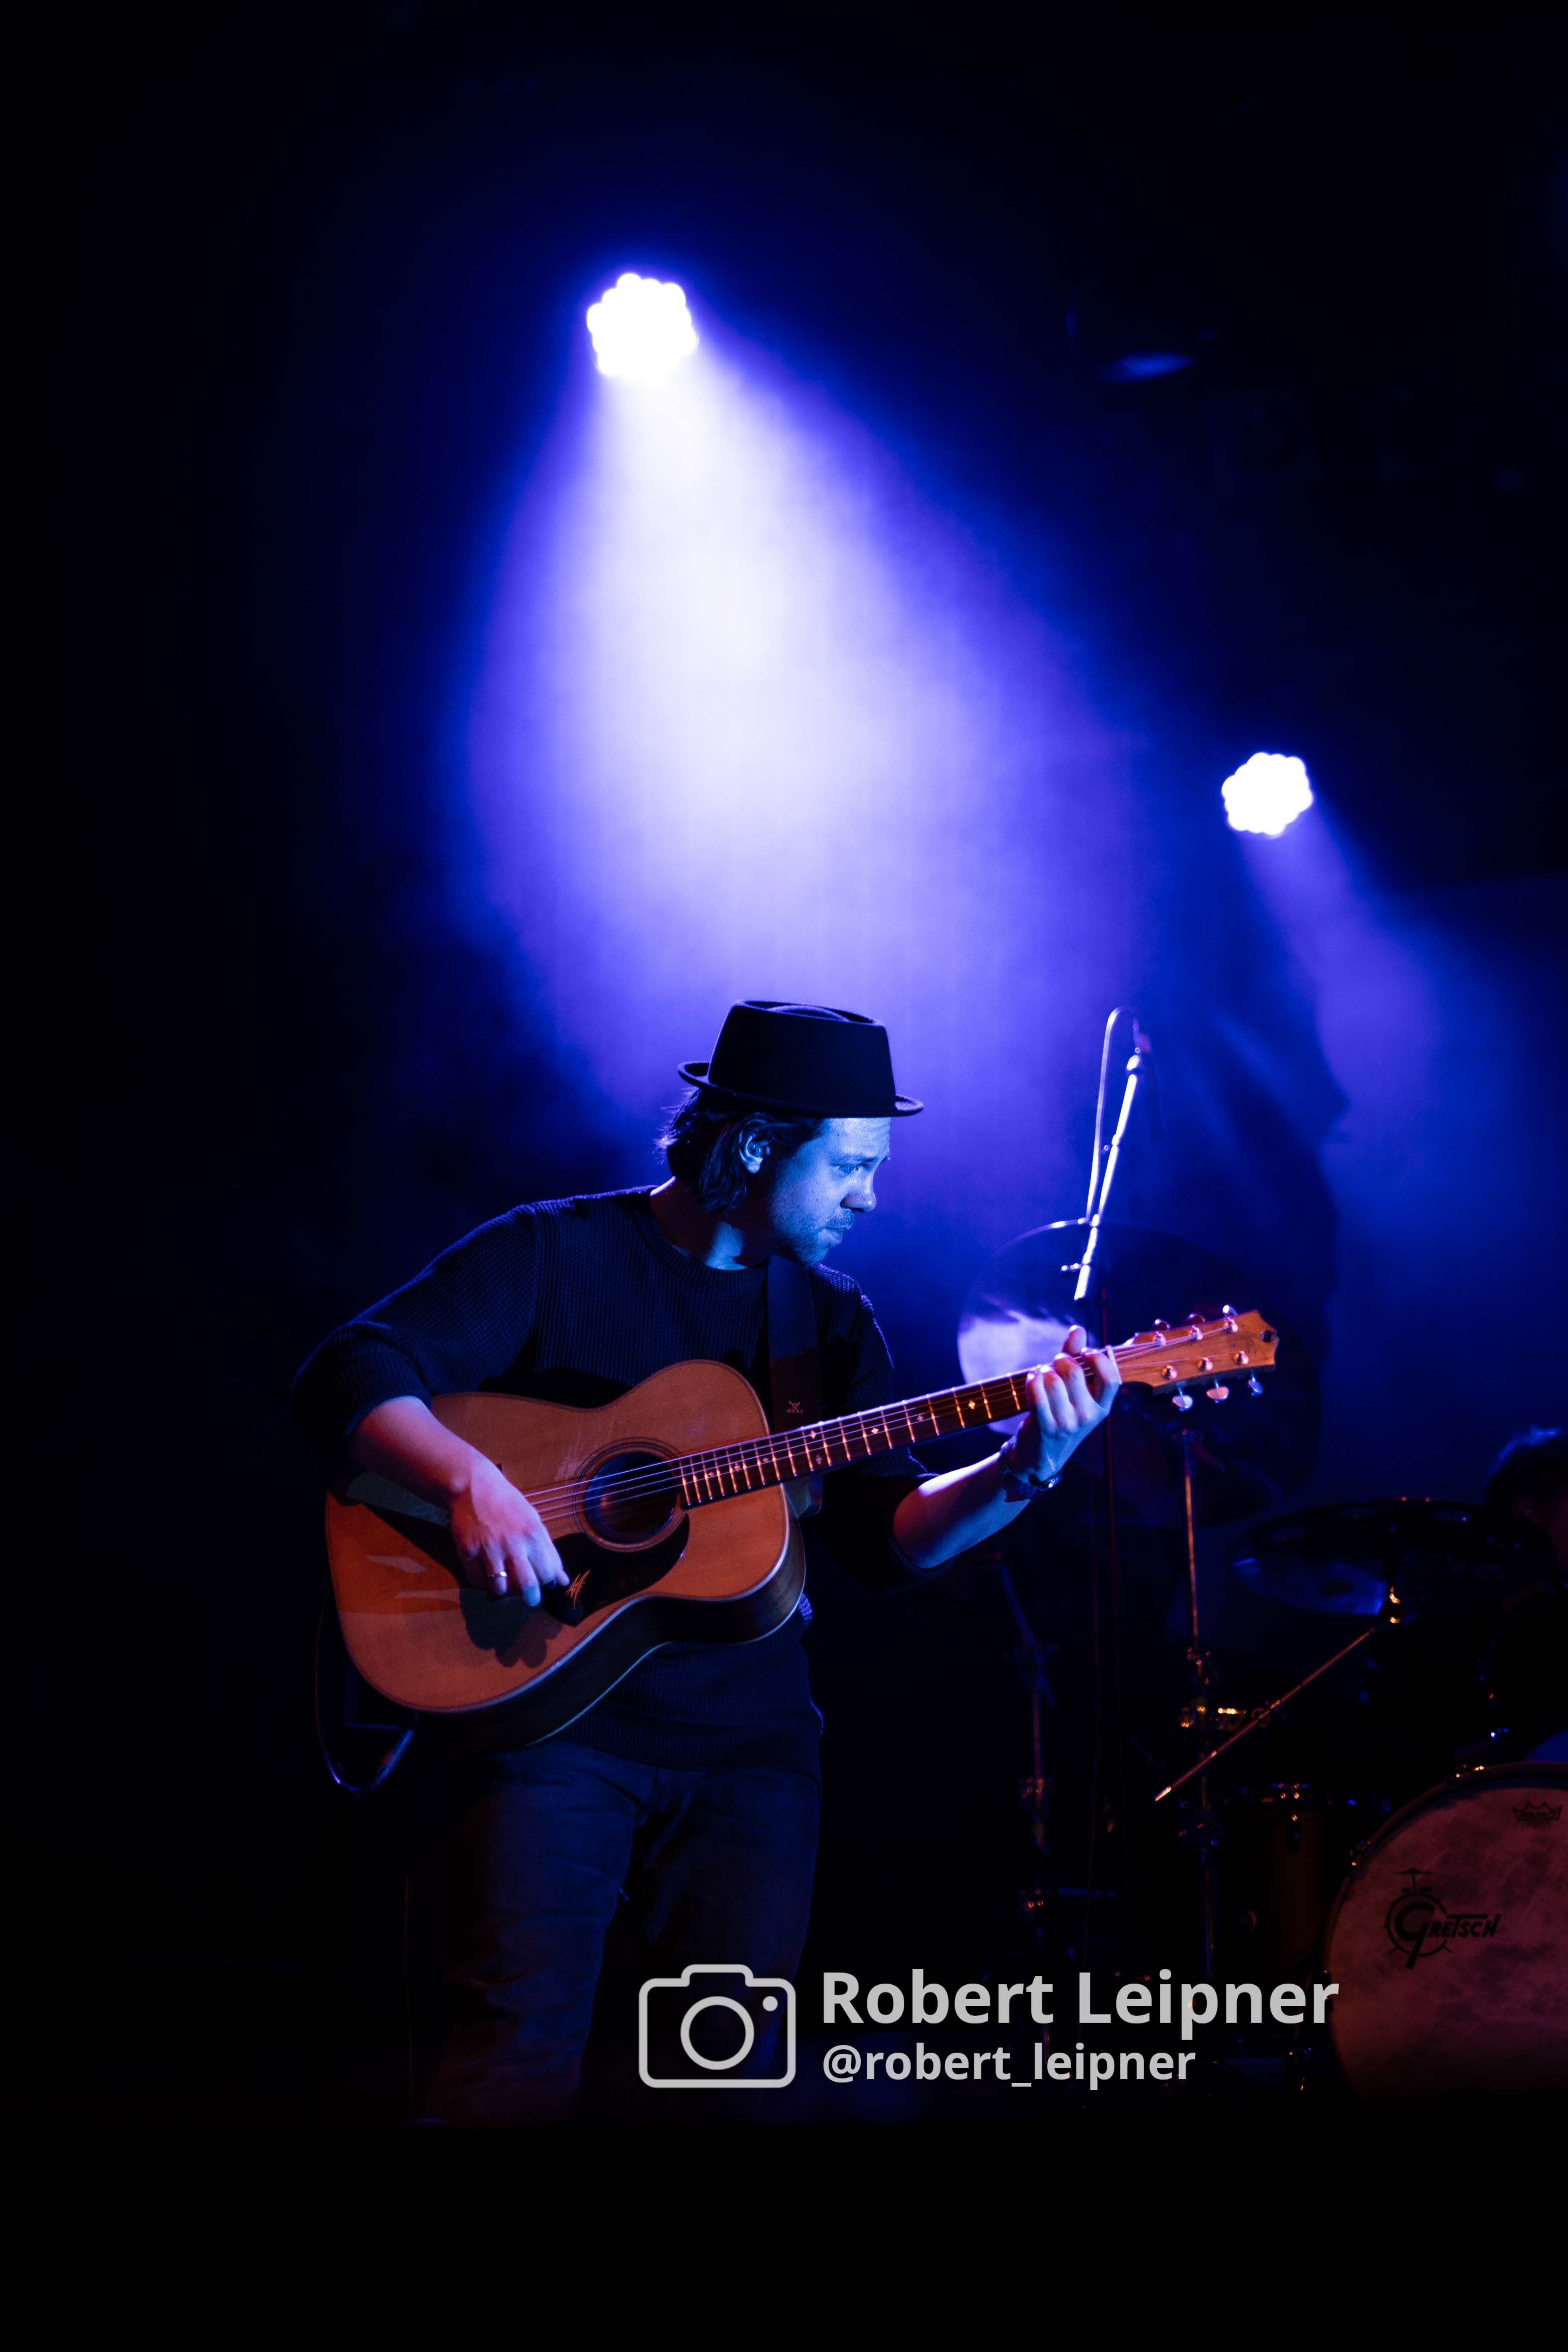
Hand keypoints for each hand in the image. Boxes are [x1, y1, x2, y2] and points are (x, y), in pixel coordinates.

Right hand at [451, 1456, 569, 1606]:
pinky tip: (487, 1570)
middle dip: (530, 1598)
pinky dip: (483, 1582)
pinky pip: (477, 1581)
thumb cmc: (508, 1504)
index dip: (547, 1580)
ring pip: (500, 1590)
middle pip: (527, 1587)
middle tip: (528, 1595)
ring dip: (505, 1590)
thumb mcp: (534, 1522)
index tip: (542, 1578)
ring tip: (505, 1580)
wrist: (472, 1487)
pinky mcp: (466, 1552)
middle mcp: (512, 1543)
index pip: (548, 1574)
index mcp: (533, 1534)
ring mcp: (487, 1549)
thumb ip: (548, 1552)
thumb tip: (562, 1581)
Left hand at [1008, 1324, 1119, 1485]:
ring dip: (1043, 1370)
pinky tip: (1032, 1379)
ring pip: (1052, 1379)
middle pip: (1075, 1371)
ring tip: (1041, 1374)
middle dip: (1061, 1359)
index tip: (1085, 1352)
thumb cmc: (1061, 1415)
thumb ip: (1077, 1359)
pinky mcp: (1046, 1426)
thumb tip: (1078, 1329)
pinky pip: (1037, 1392)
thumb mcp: (1076, 1393)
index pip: (1111, 1378)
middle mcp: (1088, 1416)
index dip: (1098, 1358)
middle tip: (1055, 1362)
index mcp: (1102, 1407)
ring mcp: (1067, 1423)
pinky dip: (1032, 1380)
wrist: (1042, 1456)